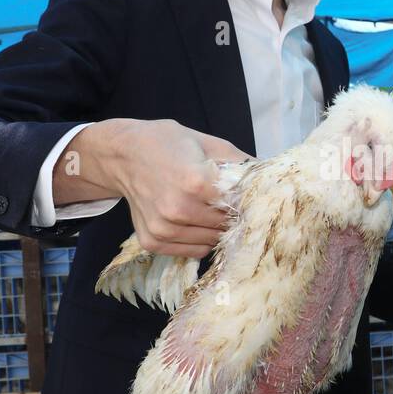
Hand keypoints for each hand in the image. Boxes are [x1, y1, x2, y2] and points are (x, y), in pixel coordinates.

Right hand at [101, 119, 250, 257]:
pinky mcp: (153, 242)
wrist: (122, 155)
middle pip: (227, 226)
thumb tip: (270, 179)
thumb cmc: (167, 144)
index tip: (251, 199)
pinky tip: (193, 221)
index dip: (248, 202)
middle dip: (234, 216)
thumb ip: (240, 163)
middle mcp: (178, 210)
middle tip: (230, 204)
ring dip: (217, 230)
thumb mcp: (208, 142)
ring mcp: (164, 229)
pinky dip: (199, 239)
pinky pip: (193, 251)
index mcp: (196, 183)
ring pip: (212, 242)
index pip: (239, 205)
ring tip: (209, 210)